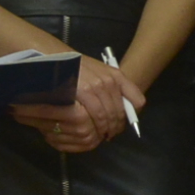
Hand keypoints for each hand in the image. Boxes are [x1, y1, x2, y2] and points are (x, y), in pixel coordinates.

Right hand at [11, 56, 135, 154]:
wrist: (57, 59)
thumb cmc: (78, 68)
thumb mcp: (101, 73)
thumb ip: (116, 89)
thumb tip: (128, 109)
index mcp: (117, 76)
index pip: (137, 101)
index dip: (131, 115)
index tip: (125, 123)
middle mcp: (110, 80)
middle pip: (121, 112)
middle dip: (117, 126)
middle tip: (111, 134)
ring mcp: (98, 86)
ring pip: (109, 116)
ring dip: (107, 129)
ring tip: (103, 135)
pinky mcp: (85, 92)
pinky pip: (96, 115)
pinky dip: (97, 126)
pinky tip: (94, 131)